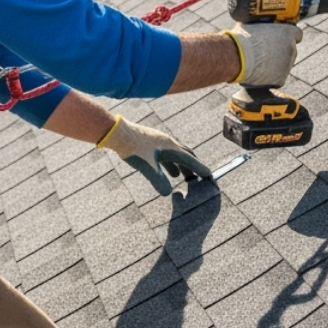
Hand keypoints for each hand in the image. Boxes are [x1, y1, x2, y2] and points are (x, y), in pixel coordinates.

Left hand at [97, 116, 211, 195]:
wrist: (117, 133)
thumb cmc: (133, 148)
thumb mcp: (147, 167)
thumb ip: (159, 180)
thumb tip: (168, 193)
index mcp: (171, 147)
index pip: (190, 159)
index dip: (200, 168)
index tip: (209, 176)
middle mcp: (168, 142)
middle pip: (185, 155)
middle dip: (192, 166)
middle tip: (198, 177)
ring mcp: (159, 141)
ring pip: (174, 154)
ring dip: (179, 165)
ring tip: (180, 176)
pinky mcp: (150, 142)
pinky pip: (165, 153)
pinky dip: (168, 162)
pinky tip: (163, 168)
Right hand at [224, 23, 303, 87]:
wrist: (237, 57)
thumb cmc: (243, 39)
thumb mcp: (254, 26)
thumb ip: (263, 27)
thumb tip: (259, 27)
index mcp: (287, 33)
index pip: (297, 34)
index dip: (289, 36)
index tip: (281, 38)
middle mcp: (292, 49)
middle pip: (290, 51)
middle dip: (280, 52)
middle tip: (265, 52)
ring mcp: (288, 66)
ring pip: (284, 65)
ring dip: (274, 64)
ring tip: (258, 63)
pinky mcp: (281, 80)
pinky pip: (277, 78)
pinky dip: (269, 77)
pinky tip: (257, 73)